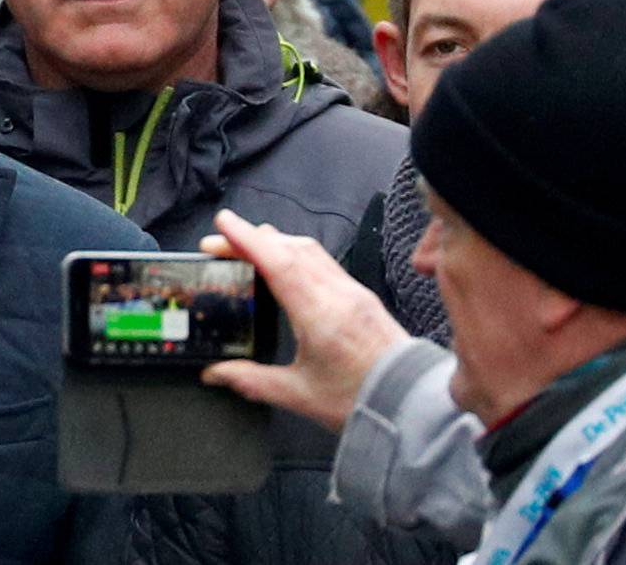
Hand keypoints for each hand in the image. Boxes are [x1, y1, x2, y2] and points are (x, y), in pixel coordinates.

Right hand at [199, 209, 407, 432]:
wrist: (410, 403)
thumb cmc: (359, 400)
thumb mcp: (299, 395)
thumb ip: (252, 380)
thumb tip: (215, 373)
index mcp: (320, 314)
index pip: (279, 262)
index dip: (248, 239)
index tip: (224, 223)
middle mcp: (337, 293)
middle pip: (290, 248)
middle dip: (252, 237)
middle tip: (220, 242)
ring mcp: (352, 290)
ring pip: (309, 250)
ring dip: (275, 241)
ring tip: (246, 246)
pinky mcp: (361, 294)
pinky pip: (324, 260)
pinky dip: (296, 251)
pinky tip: (284, 262)